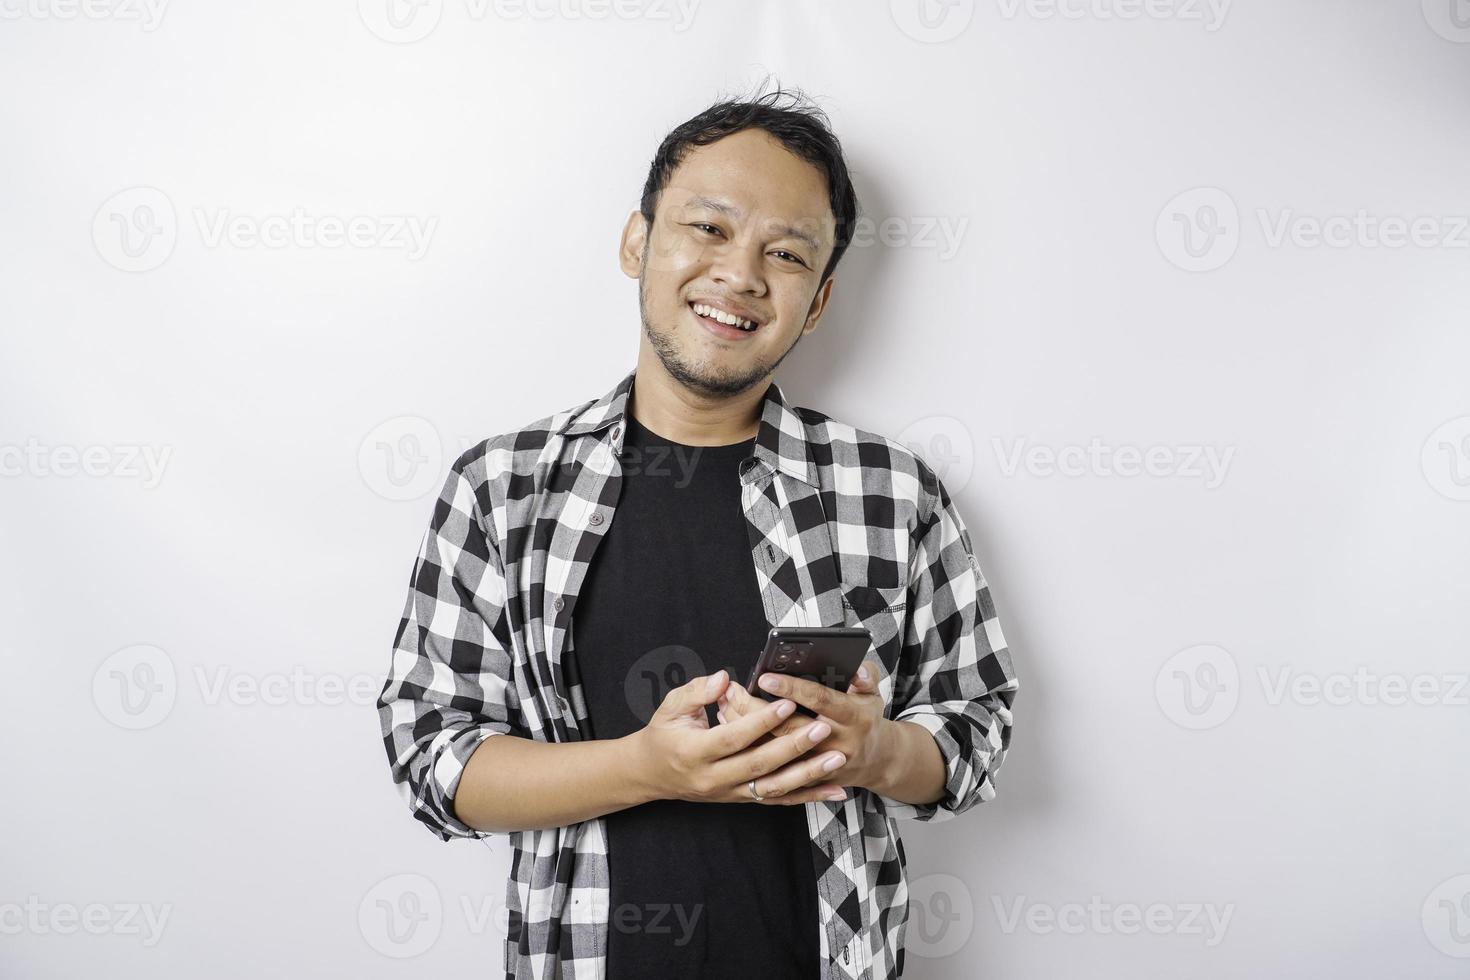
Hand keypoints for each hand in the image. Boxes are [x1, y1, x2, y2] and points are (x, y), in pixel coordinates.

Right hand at [631, 668, 849, 805]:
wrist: (651, 774)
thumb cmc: (664, 734)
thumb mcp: (670, 706)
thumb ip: (697, 691)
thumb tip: (724, 679)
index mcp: (695, 751)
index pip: (733, 737)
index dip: (762, 721)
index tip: (788, 703)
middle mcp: (713, 778)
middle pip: (759, 765)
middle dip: (794, 747)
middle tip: (822, 729)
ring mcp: (729, 792)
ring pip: (774, 788)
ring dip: (808, 775)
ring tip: (836, 760)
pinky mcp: (741, 799)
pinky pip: (778, 800)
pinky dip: (808, 796)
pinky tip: (834, 791)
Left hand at [717, 659, 890, 792]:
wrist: (877, 761)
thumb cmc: (867, 717)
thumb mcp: (873, 692)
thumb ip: (866, 676)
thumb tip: (854, 668)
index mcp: (853, 717)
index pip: (819, 700)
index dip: (792, 689)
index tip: (765, 678)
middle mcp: (836, 743)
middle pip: (788, 727)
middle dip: (756, 709)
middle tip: (731, 691)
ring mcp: (819, 765)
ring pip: (774, 750)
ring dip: (746, 729)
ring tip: (724, 706)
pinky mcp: (807, 779)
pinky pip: (772, 766)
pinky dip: (750, 748)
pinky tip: (731, 730)